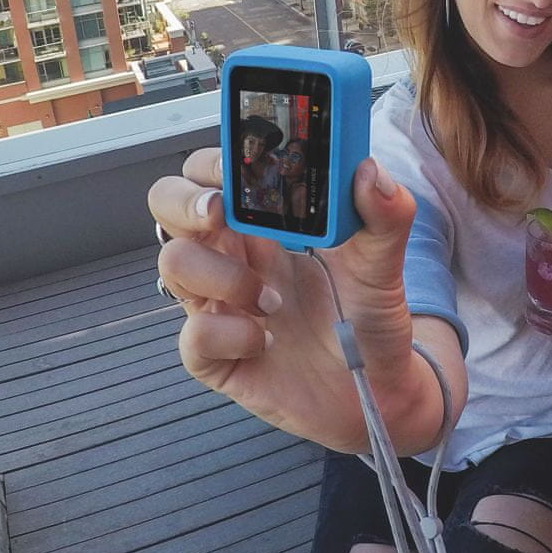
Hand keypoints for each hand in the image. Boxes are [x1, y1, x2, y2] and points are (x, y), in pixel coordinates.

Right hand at [149, 149, 419, 448]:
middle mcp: (232, 257)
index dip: (212, 163)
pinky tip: (266, 341)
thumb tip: (370, 171)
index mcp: (264, 225)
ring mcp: (218, 304)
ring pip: (171, 262)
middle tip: (219, 215)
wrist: (377, 389)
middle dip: (182, 201)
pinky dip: (231, 333)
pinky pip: (193, 334)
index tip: (237, 169)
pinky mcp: (216, 355)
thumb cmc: (369, 320)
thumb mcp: (385, 263)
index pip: (211, 173)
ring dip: (222, 274)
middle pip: (166, 204)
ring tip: (273, 300)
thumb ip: (385, 216)